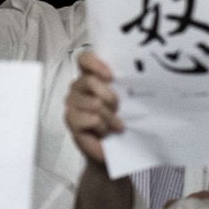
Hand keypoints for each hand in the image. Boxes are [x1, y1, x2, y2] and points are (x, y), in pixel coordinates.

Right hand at [65, 51, 121, 167]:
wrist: (111, 149)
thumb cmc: (117, 120)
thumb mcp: (123, 101)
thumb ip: (122, 87)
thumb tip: (138, 80)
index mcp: (89, 76)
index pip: (84, 59)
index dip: (95, 63)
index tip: (111, 76)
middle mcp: (77, 87)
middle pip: (90, 81)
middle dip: (110, 97)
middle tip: (118, 109)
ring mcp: (72, 103)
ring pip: (94, 103)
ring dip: (110, 117)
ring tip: (116, 125)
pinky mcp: (71, 120)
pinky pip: (92, 119)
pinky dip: (103, 127)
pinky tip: (105, 132)